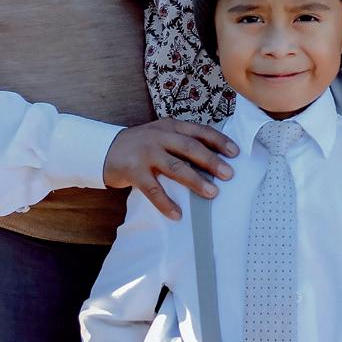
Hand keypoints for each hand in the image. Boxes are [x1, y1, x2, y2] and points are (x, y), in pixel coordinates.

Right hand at [103, 118, 238, 219]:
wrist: (105, 149)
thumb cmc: (140, 145)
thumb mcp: (160, 135)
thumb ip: (181, 141)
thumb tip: (214, 158)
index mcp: (169, 127)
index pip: (198, 131)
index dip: (218, 141)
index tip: (236, 153)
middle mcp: (158, 136)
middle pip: (190, 147)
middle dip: (211, 161)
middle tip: (229, 175)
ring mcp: (145, 153)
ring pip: (175, 166)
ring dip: (195, 181)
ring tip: (212, 193)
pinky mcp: (133, 170)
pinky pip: (153, 189)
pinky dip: (166, 203)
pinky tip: (177, 214)